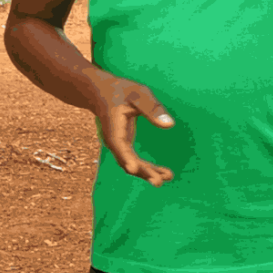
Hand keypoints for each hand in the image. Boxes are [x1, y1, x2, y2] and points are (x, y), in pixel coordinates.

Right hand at [87, 67, 175, 187]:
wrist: (103, 92)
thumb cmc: (121, 91)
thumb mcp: (139, 94)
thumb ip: (153, 108)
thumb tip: (170, 125)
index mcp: (114, 130)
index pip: (120, 147)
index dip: (127, 159)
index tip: (134, 169)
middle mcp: (114, 141)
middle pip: (127, 161)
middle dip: (142, 172)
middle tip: (159, 181)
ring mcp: (119, 144)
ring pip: (131, 163)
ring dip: (147, 172)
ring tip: (167, 177)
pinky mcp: (124, 144)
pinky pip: (134, 159)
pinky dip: (146, 167)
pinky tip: (161, 171)